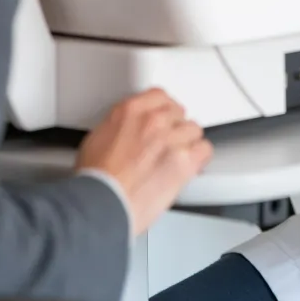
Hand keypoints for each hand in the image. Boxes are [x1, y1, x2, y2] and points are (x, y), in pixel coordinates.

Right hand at [75, 89, 212, 233]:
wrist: (102, 205)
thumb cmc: (95, 180)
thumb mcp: (98, 138)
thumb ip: (121, 126)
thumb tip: (129, 130)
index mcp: (131, 110)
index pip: (160, 96)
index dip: (163, 110)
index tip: (164, 119)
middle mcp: (153, 119)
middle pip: (179, 113)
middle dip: (174, 128)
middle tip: (167, 145)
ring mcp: (171, 138)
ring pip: (193, 130)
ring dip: (186, 144)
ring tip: (176, 160)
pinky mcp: (184, 161)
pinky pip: (204, 150)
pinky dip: (199, 158)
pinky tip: (190, 166)